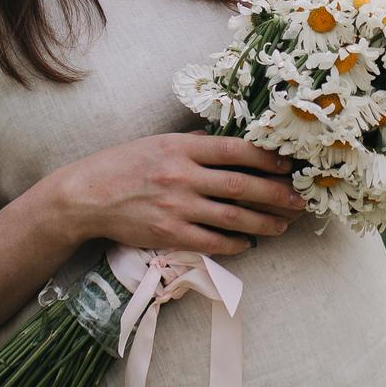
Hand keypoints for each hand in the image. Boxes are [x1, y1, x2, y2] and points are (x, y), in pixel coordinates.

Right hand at [58, 132, 309, 255]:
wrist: (86, 196)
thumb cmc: (123, 165)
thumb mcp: (158, 142)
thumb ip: (194, 145)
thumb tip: (230, 145)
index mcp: (181, 147)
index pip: (235, 150)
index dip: (267, 157)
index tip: (288, 164)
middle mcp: (182, 176)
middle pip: (242, 186)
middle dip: (276, 194)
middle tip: (299, 199)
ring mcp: (176, 207)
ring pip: (233, 217)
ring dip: (264, 223)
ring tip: (283, 225)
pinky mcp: (169, 234)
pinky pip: (212, 242)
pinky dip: (234, 243)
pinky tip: (248, 243)